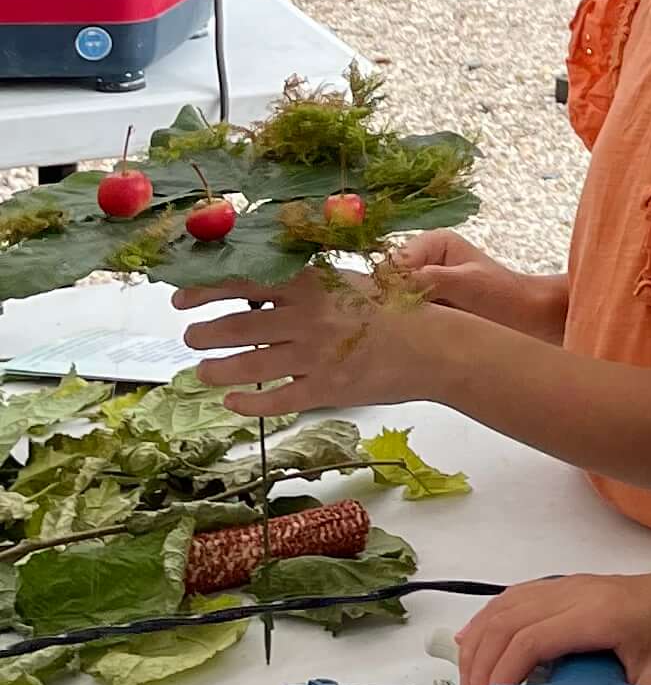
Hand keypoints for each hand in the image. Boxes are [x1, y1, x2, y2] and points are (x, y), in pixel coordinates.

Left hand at [186, 269, 420, 417]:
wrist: (436, 346)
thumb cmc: (397, 309)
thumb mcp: (350, 282)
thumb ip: (308, 285)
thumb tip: (263, 286)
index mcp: (312, 286)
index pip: (245, 283)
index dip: (206, 290)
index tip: (181, 298)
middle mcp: (307, 318)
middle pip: (237, 326)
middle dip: (204, 334)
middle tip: (191, 338)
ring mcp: (314, 356)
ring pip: (247, 365)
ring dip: (216, 370)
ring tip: (203, 371)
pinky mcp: (324, 389)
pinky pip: (274, 399)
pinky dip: (247, 402)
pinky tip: (233, 403)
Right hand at [396, 231, 563, 332]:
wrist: (528, 319)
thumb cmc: (503, 294)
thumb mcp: (467, 282)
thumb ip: (431, 279)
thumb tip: (394, 285)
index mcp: (433, 243)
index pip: (396, 261)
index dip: (391, 283)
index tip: (396, 304)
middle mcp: (423, 262)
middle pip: (390, 281)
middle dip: (392, 301)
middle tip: (400, 321)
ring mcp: (422, 288)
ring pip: (395, 302)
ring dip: (399, 316)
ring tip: (407, 332)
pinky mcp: (425, 311)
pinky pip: (404, 317)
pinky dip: (406, 327)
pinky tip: (409, 339)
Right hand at [457, 561, 650, 684]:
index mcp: (598, 614)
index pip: (532, 638)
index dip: (505, 673)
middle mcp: (575, 593)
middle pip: (507, 622)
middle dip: (482, 666)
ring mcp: (568, 585)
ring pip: (504, 606)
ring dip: (479, 644)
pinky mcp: (565, 587)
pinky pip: (514, 598)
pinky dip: (487, 621)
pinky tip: (471, 644)